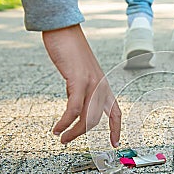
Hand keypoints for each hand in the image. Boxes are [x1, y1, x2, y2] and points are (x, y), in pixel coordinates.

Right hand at [42, 24, 120, 145]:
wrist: (63, 30)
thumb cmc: (70, 51)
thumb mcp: (79, 74)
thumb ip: (80, 91)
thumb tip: (74, 106)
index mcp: (103, 85)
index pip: (116, 112)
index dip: (117, 129)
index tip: (115, 143)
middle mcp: (101, 86)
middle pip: (96, 120)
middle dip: (81, 134)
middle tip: (67, 140)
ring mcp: (91, 83)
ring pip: (86, 117)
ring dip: (73, 132)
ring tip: (61, 138)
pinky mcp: (79, 80)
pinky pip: (73, 109)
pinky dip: (65, 122)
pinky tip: (57, 128)